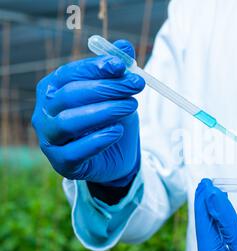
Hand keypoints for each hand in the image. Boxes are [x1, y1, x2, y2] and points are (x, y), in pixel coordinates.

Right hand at [32, 40, 144, 186]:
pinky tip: (117, 131)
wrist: (116, 156)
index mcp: (53, 89)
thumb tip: (124, 46)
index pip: (69, 73)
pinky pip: (75, 151)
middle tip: (136, 84)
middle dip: (106, 88)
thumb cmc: (112, 119)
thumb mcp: (118, 93)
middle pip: (70, 96)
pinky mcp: (61, 163)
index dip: (95, 67)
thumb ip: (118, 70)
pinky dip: (97, 140)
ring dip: (103, 112)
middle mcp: (44, 113)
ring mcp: (49, 139)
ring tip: (131, 106)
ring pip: (69, 122)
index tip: (122, 65)